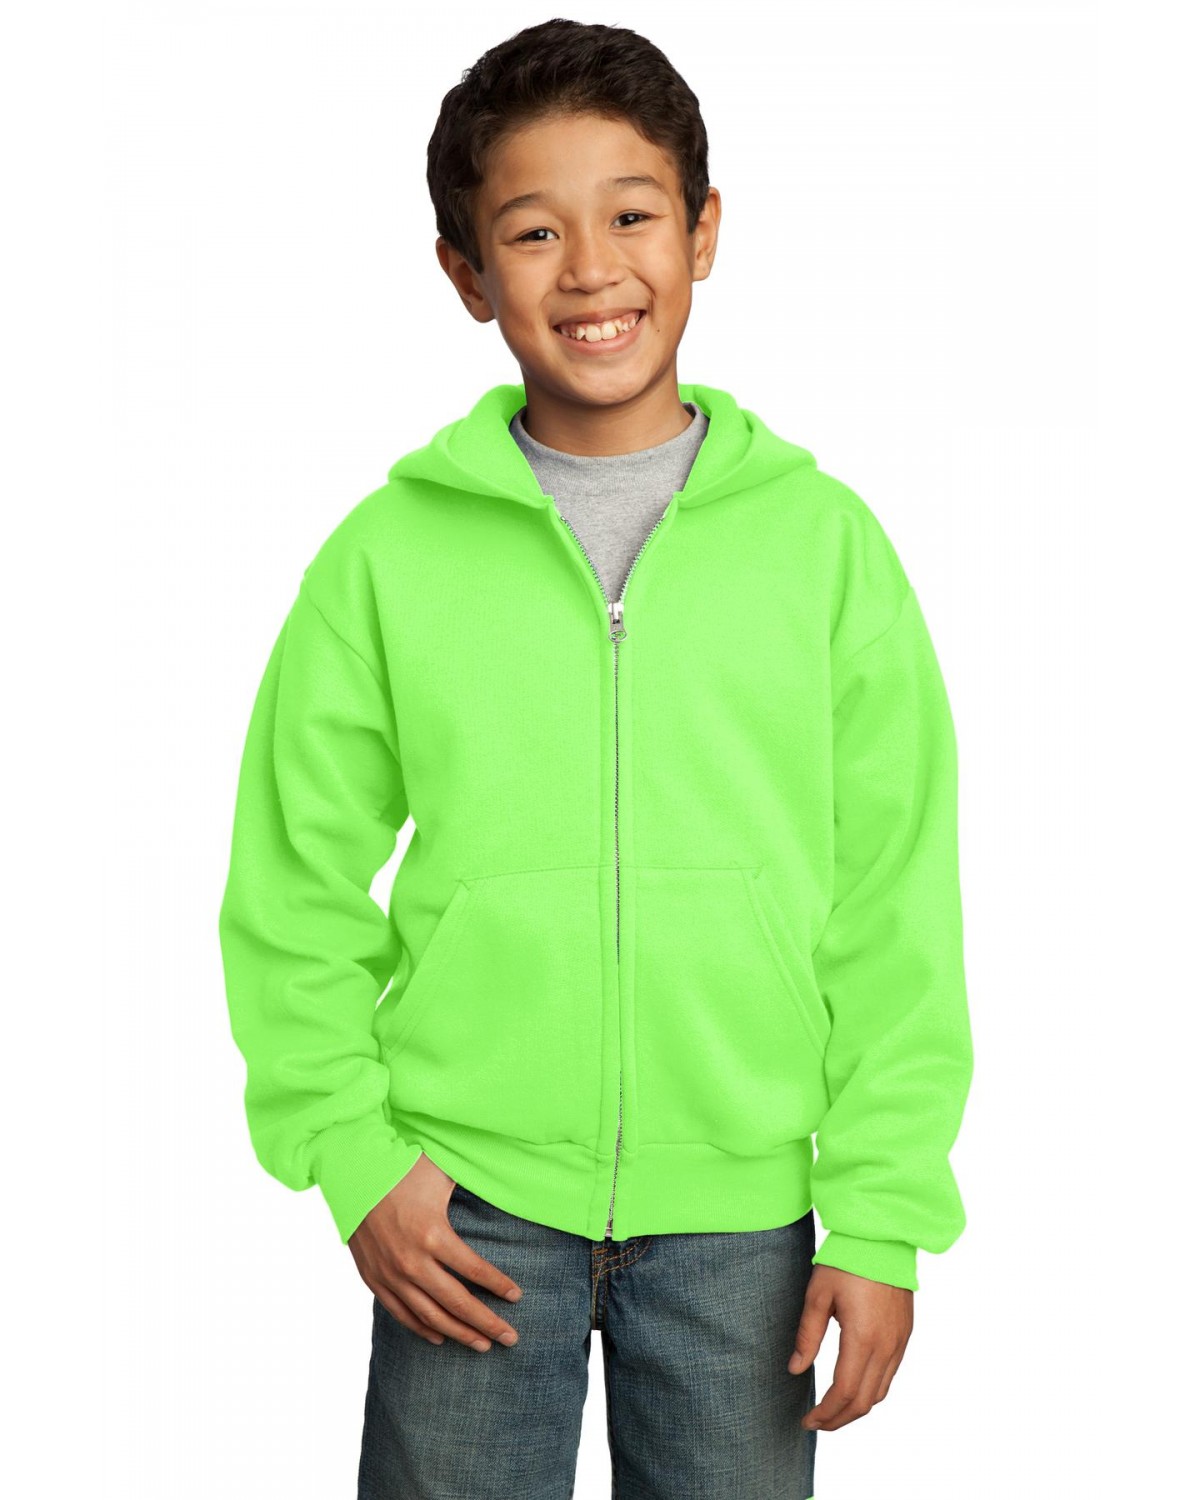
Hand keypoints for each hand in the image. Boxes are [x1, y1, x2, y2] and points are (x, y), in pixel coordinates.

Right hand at [348, 1152, 522, 1350]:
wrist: (352, 1174)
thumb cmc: (402, 1168)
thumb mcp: (441, 1172)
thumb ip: (471, 1183)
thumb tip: (504, 1182)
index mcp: (432, 1234)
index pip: (474, 1270)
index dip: (499, 1286)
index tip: (517, 1297)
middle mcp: (412, 1261)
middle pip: (457, 1302)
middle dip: (487, 1323)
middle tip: (511, 1338)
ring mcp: (391, 1274)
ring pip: (431, 1316)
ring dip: (459, 1333)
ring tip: (483, 1345)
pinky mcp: (374, 1279)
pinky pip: (402, 1313)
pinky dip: (422, 1329)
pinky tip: (441, 1337)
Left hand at [788, 1264, 912, 1429]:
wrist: (883, 1236)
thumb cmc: (846, 1260)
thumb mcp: (818, 1294)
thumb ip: (808, 1335)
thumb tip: (795, 1369)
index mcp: (863, 1338)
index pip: (843, 1392)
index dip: (824, 1413)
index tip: (807, 1421)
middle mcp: (886, 1346)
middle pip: (863, 1401)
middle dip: (839, 1419)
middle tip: (816, 1422)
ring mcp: (899, 1341)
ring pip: (880, 1392)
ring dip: (856, 1408)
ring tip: (832, 1411)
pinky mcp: (905, 1334)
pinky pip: (890, 1375)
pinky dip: (871, 1391)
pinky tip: (853, 1388)